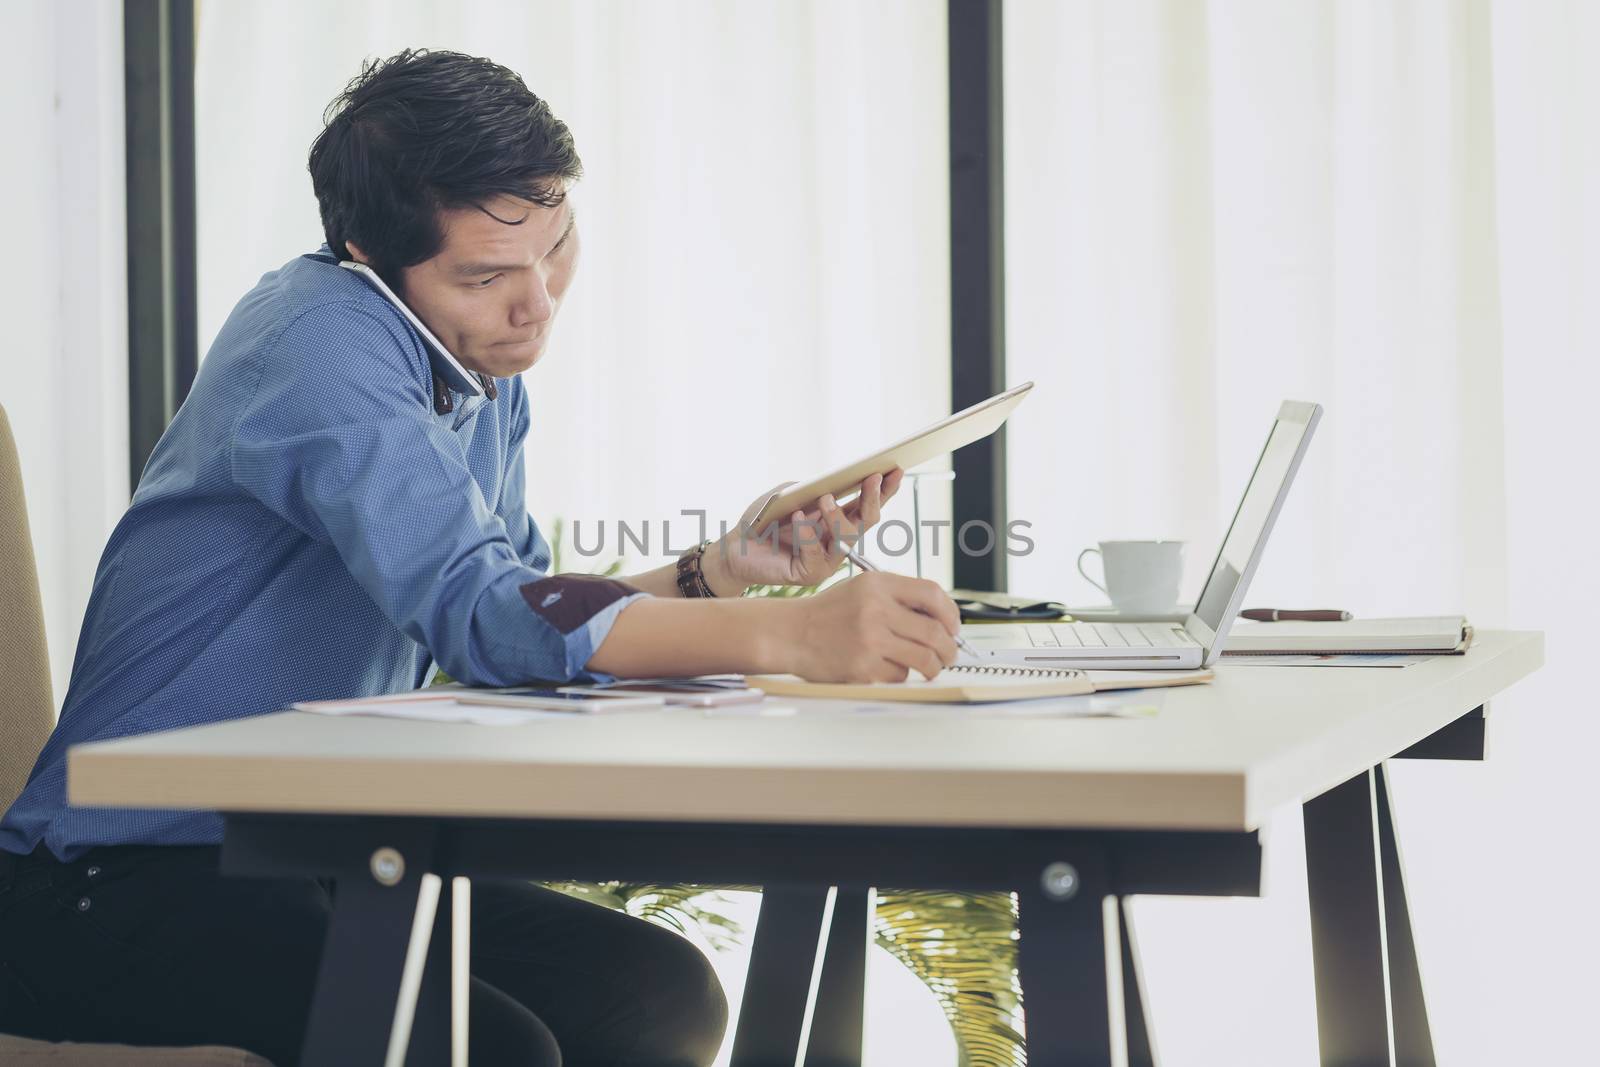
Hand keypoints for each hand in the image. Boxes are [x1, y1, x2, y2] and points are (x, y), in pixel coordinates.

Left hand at [708, 469, 904, 592]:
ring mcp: (827, 559)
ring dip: (837, 517)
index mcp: (837, 519)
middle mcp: (838, 540)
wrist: (736, 547)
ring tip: (825, 498)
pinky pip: (816, 555)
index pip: (867, 503)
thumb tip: (833, 487)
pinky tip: (796, 517)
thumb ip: (811, 488)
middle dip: (872, 498)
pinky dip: (806, 535)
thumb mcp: (788, 494)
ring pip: (846, 538)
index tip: (895, 468)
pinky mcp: (810, 574)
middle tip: (872, 478)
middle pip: (866, 520)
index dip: (884, 488)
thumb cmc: (763, 519)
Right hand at [784, 570, 959, 681]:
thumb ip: (899, 598)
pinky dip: (901, 676)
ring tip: (931, 668)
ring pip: (924, 658)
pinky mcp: (862, 668)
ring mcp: (869, 639)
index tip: (953, 627)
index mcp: (878, 584)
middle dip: (950, 648)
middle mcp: (875, 609)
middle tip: (949, 655)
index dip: (951, 614)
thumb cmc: (828, 614)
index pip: (932, 594)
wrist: (790, 633)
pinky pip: (899, 676)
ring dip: (934, 667)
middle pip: (934, 632)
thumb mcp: (862, 590)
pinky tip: (888, 669)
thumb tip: (943, 620)